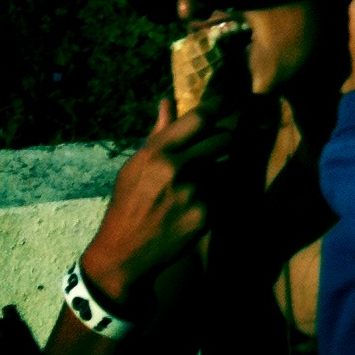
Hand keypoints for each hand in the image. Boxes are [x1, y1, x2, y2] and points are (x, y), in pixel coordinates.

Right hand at [81, 101, 230, 303]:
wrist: (124, 253)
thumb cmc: (128, 203)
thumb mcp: (135, 166)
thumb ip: (158, 134)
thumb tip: (167, 101)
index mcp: (157, 153)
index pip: (200, 118)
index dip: (220, 106)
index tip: (230, 100)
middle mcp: (177, 169)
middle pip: (224, 139)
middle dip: (224, 141)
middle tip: (218, 147)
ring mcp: (194, 192)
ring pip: (225, 168)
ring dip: (218, 173)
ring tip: (195, 187)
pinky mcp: (206, 214)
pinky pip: (223, 194)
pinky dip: (215, 197)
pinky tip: (194, 207)